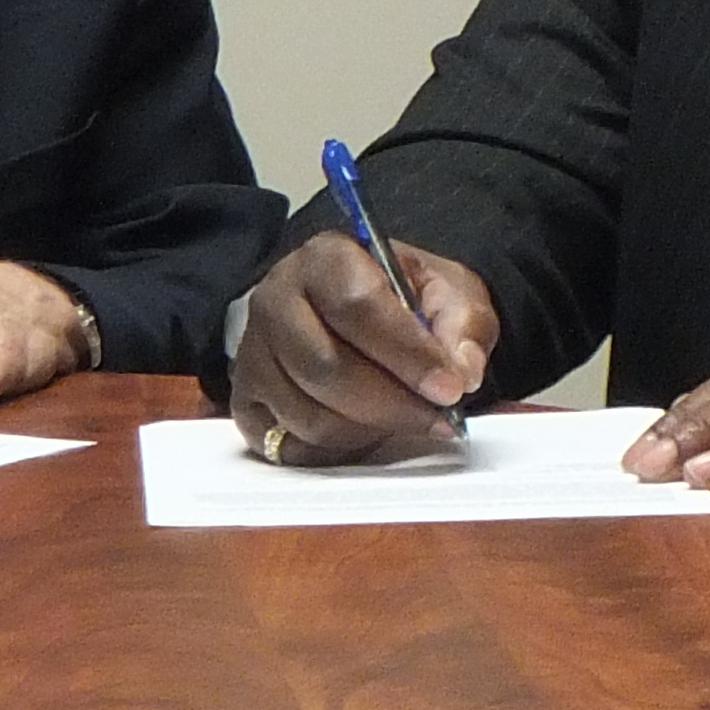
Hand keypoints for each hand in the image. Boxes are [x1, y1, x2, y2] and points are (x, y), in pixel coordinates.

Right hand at [226, 233, 496, 465]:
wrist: (350, 308)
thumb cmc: (398, 299)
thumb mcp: (447, 292)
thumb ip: (463, 326)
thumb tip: (461, 372)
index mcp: (324, 259)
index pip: (357, 307)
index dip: (407, 353)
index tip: (449, 388)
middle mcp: (275, 301)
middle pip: (326, 368)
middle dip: (392, 404)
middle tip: (439, 420)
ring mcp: (253, 354)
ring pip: (309, 415)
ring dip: (370, 431)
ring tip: (407, 422)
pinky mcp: (245, 401)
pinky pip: (289, 445)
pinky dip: (338, 451)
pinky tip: (369, 433)